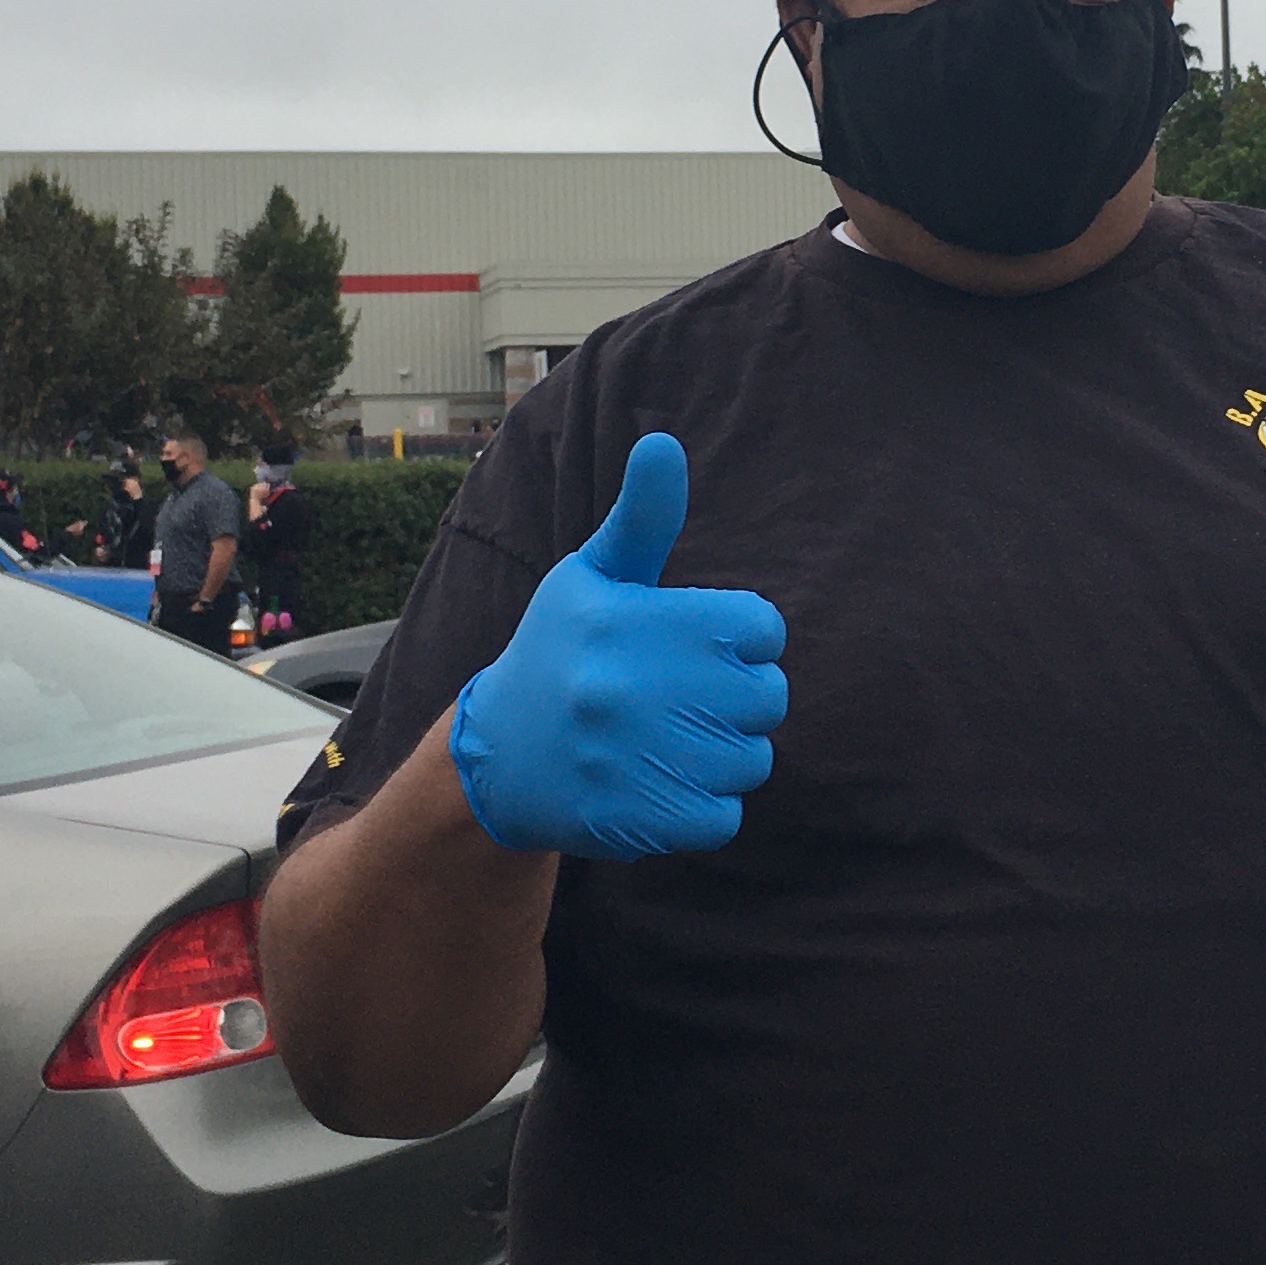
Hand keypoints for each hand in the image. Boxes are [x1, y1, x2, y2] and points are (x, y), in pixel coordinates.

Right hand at [447, 432, 789, 857]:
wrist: (498, 757)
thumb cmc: (561, 651)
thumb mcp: (591, 577)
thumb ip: (642, 517)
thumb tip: (665, 443)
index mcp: (628, 620)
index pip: (761, 628)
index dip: (743, 640)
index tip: (704, 648)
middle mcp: (626, 687)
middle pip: (768, 697)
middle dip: (741, 699)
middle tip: (690, 700)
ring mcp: (629, 759)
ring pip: (751, 760)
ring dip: (726, 755)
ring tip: (674, 741)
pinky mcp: (634, 820)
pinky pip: (725, 818)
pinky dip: (707, 806)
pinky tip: (665, 782)